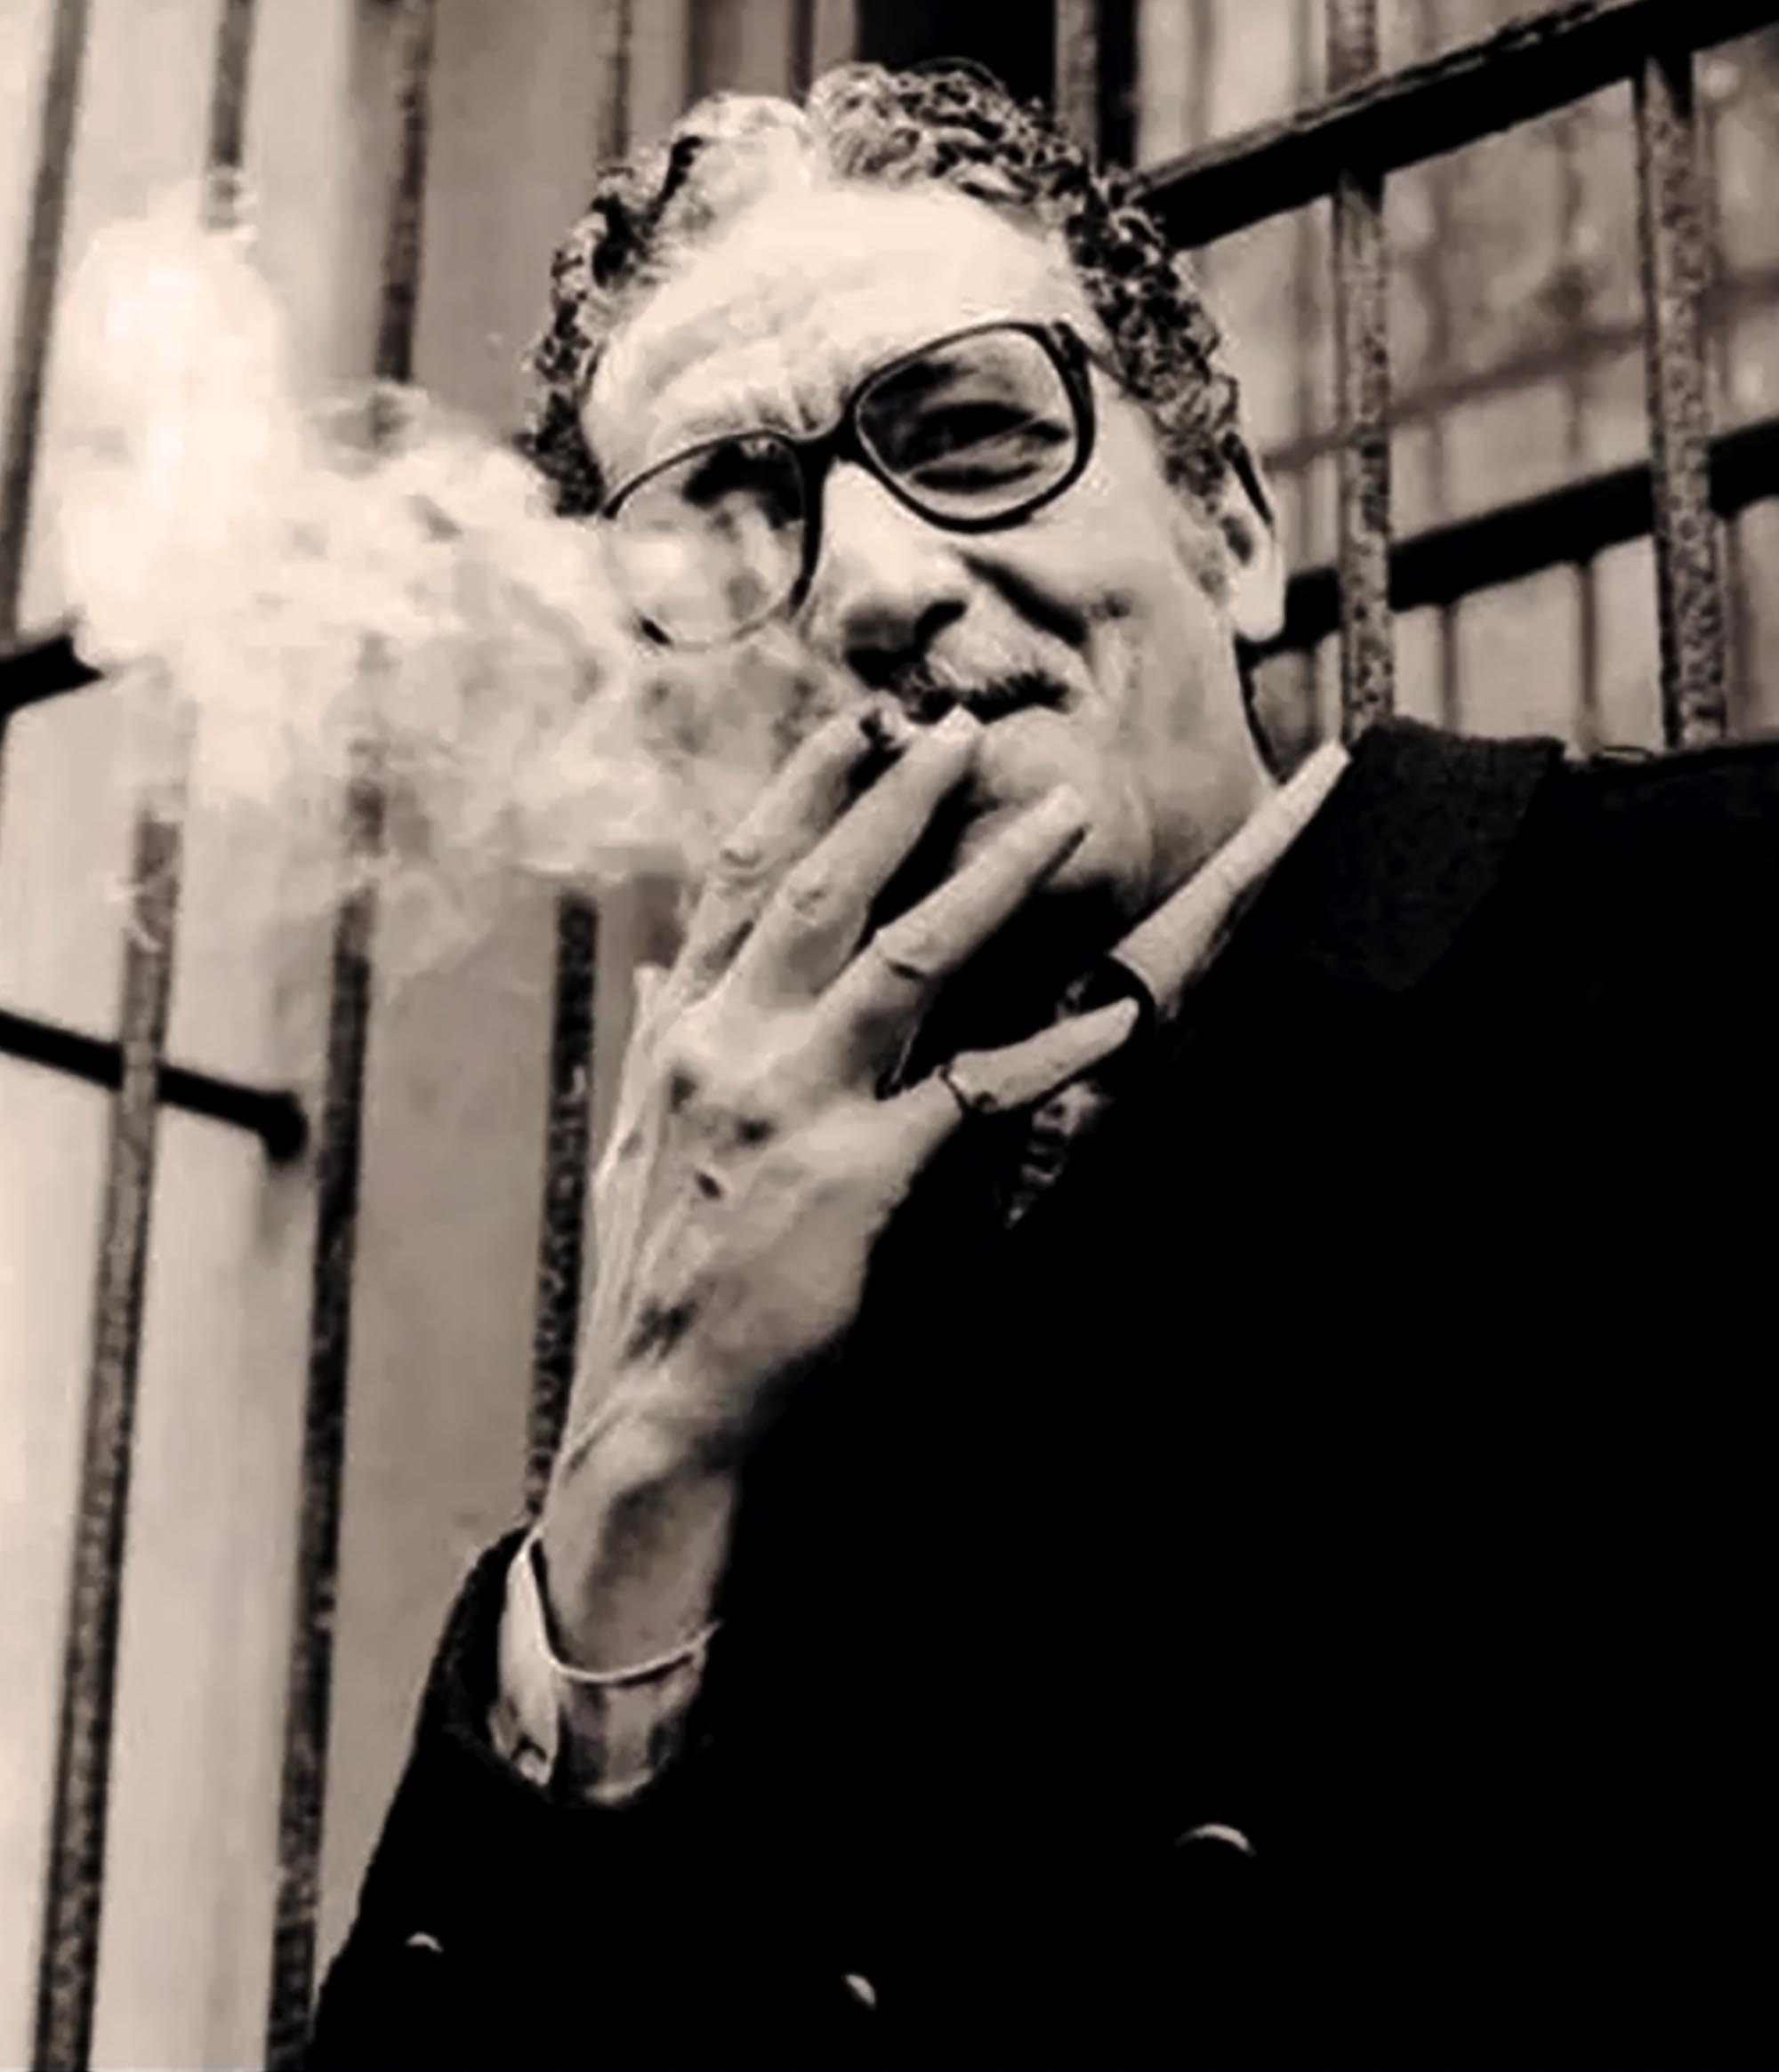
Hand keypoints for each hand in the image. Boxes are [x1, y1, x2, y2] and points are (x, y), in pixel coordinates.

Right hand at [536, 700, 1140, 1665]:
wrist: (667, 1397)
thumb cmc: (665, 1266)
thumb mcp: (638, 1140)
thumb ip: (660, 1038)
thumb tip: (653, 966)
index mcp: (687, 1030)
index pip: (739, 878)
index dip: (801, 790)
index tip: (856, 722)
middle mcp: (729, 1046)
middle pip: (820, 889)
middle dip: (896, 797)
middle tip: (964, 725)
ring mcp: (790, 1106)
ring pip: (902, 960)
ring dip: (990, 879)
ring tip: (1062, 816)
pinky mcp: (854, 1177)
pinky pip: (971, 1091)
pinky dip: (1048, 1048)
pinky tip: (1115, 1016)